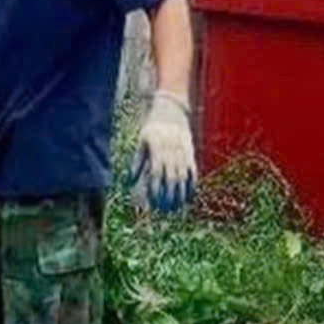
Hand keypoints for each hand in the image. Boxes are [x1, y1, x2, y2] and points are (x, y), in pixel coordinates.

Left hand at [131, 90, 196, 211]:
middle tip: (164, 210)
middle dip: (168, 196)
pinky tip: (188, 198)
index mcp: (158, 149)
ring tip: (176, 209)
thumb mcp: (142, 142)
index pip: (157, 173)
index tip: (153, 202)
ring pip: (184, 178)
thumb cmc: (153, 129)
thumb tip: (129, 182)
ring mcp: (183, 154)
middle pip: (172, 178)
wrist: (172, 113)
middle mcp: (172, 152)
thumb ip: (137, 162)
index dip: (156, 189)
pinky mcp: (191, 155)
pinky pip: (193, 173)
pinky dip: (191, 186)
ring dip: (180, 194)